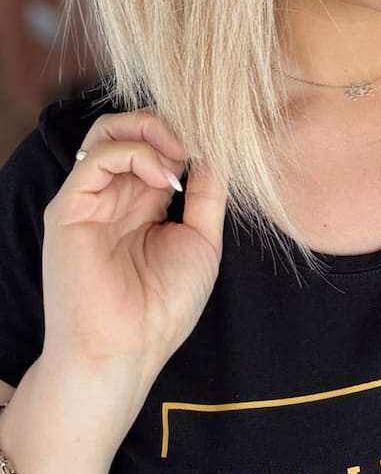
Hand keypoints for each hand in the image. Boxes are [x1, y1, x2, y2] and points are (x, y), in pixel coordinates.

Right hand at [40, 111, 226, 405]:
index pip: (159, 145)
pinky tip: (165, 178)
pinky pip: (97, 157)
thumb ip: (207, 192)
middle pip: (132, 129)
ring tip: (181, 152)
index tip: (218, 144)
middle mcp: (115, 195)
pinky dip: (136, 152)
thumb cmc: (163, 306)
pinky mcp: (69, 208)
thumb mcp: (202, 238)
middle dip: (169, 123)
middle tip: (198, 141)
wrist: (125, 350)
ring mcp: (90, 199)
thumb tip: (218, 148)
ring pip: (109, 131)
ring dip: (151, 129)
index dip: (187, 135)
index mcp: (144, 203)